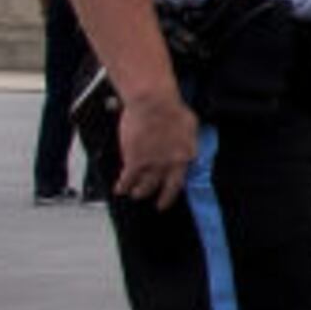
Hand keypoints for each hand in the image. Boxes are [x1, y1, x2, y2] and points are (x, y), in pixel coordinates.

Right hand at [111, 83, 201, 203]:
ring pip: (146, 185)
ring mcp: (154, 164)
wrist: (154, 105)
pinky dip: (123, 186)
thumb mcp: (190, 124)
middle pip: (167, 187)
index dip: (178, 187)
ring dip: (140, 192)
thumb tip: (189, 143)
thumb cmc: (171, 108)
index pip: (184, 176)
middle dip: (163, 198)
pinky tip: (119, 189)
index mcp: (187, 153)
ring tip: (136, 194)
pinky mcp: (135, 161)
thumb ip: (189, 137)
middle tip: (159, 204)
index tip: (174, 193)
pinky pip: (128, 179)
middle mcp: (172, 163)